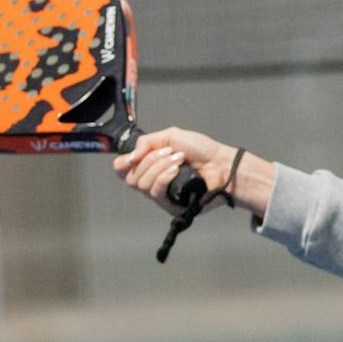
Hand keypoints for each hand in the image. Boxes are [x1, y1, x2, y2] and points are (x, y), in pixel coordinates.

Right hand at [114, 127, 236, 214]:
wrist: (221, 163)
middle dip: (150, 160)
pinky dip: (164, 177)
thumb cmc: (201, 150)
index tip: (135, 156)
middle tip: (171, 152)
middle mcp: (151, 181)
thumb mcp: (171, 136)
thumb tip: (130, 157)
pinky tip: (177, 170)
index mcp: (148, 165)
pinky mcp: (170, 205)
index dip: (123, 163)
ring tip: (179, 159)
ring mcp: (161, 195)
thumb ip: (146, 142)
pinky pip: (156, 192)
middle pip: (130, 177)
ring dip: (160, 166)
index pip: (122, 170)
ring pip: (142, 184)